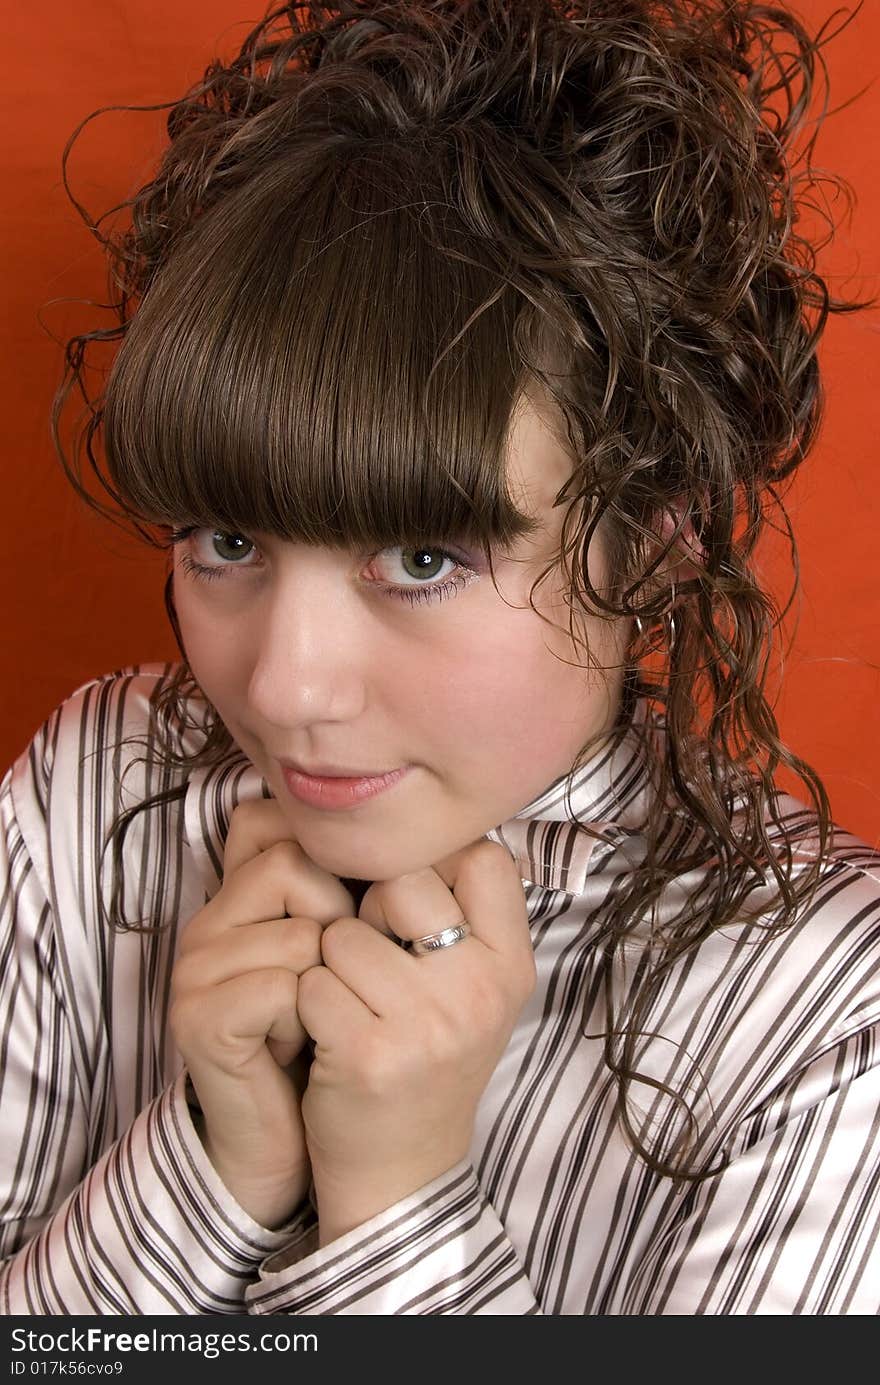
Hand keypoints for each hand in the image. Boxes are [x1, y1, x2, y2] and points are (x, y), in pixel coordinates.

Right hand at [169, 797, 354, 1228]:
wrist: (303, 1145)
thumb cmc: (343, 1038)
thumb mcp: (355, 954)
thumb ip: (361, 887)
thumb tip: (427, 828)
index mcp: (242, 891)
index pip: (284, 821)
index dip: (344, 867)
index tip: (368, 923)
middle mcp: (209, 919)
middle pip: (295, 864)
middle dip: (346, 926)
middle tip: (345, 985)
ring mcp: (196, 966)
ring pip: (300, 933)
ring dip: (333, 986)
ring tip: (320, 1022)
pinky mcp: (198, 1017)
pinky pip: (282, 989)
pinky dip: (306, 1024)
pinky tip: (299, 1049)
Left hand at [295, 840, 534, 1244]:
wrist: (402, 1169)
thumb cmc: (429, 1058)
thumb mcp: (475, 989)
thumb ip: (464, 915)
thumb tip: (417, 828)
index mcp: (513, 965)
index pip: (483, 857)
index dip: (435, 861)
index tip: (412, 898)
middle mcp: (481, 991)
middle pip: (404, 880)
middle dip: (370, 908)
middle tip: (371, 953)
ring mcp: (427, 1024)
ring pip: (343, 933)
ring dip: (329, 961)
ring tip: (349, 1001)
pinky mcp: (368, 1053)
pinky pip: (311, 981)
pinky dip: (305, 1001)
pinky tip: (326, 1033)